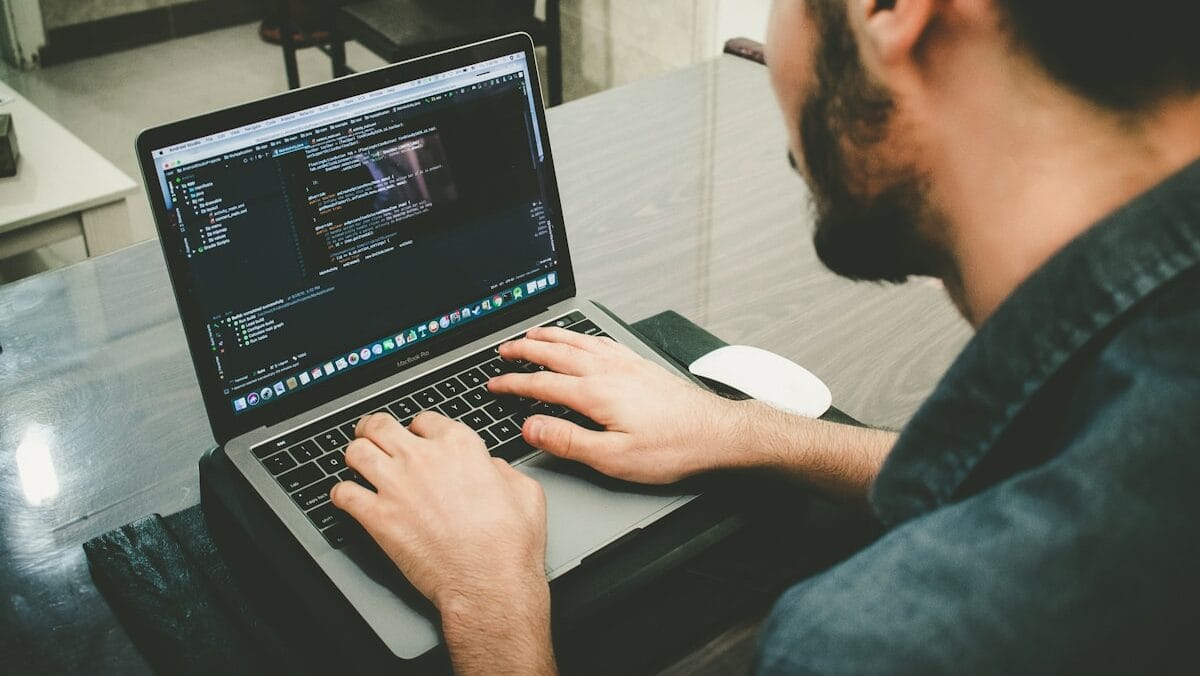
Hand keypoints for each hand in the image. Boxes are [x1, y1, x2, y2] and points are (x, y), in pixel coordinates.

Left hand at [330, 412, 547, 612]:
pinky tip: (348, 498)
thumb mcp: (526, 492)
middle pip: (380, 426)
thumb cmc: (509, 544)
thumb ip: (503, 470)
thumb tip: (492, 468)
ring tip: (357, 463)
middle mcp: (423, 458)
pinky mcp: (377, 517)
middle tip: (372, 437)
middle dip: (373, 430)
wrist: (488, 582)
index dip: (418, 429)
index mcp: (460, 446)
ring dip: (355, 455)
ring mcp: (396, 485)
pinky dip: (341, 494)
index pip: (424, 420)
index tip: (415, 438)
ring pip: (356, 451)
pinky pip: (342, 493)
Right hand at [488, 326, 747, 483]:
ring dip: (551, 336)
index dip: (514, 384)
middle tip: (503, 350)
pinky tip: (581, 339)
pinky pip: (602, 342)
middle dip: (525, 350)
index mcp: (597, 393)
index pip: (542, 384)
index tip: (494, 384)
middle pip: (556, 353)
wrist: (717, 434)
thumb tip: (532, 428)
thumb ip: (569, 441)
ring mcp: (626, 364)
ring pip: (579, 342)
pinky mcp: (641, 365)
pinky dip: (582, 336)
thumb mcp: (614, 458)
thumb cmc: (672, 448)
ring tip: (533, 334)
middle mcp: (609, 371)